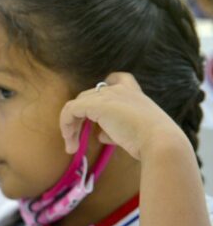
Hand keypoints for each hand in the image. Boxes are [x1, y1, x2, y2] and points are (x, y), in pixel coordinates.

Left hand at [59, 72, 187, 160]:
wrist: (160, 141)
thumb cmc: (152, 142)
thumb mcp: (133, 132)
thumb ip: (115, 129)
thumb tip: (100, 135)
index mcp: (134, 93)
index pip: (117, 79)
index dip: (103, 90)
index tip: (96, 109)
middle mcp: (120, 90)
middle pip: (89, 98)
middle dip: (80, 120)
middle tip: (75, 142)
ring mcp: (108, 95)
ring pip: (77, 105)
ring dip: (71, 126)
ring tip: (72, 147)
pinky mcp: (96, 104)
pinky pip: (70, 110)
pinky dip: (66, 125)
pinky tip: (71, 142)